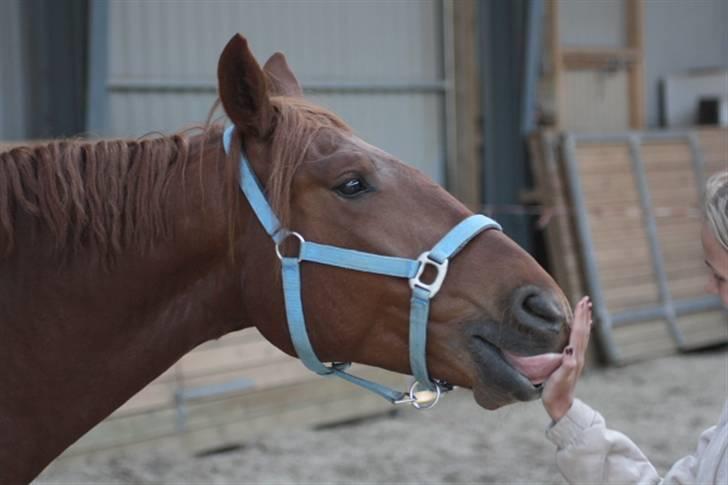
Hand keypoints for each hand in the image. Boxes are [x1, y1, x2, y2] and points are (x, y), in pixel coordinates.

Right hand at [542, 296, 592, 421]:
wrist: (561, 407)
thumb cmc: (556, 393)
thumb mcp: (559, 380)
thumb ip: (566, 366)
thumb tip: (570, 350)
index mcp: (575, 357)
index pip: (578, 332)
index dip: (580, 317)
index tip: (582, 302)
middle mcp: (578, 356)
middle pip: (583, 331)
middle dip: (584, 315)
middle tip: (586, 300)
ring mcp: (576, 360)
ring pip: (582, 336)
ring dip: (584, 321)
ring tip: (585, 310)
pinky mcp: (572, 363)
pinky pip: (578, 342)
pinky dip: (580, 331)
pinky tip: (578, 330)